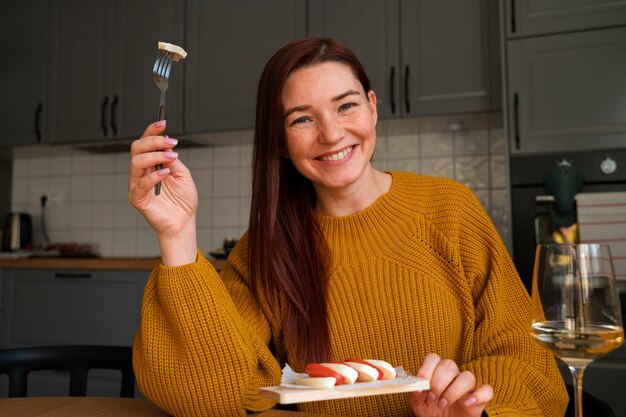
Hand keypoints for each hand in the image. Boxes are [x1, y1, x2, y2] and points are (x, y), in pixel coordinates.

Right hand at [129, 121, 198, 264]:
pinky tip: (165, 173)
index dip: (152, 131)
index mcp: (151, 164)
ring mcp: (137, 184)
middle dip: (153, 141)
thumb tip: (166, 145)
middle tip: (170, 142)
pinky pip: (140, 184)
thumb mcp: (182, 175)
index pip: (146, 143)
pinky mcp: (137, 198)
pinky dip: (153, 176)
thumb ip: (172, 160)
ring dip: (154, 156)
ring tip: (171, 157)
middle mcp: (142, 172)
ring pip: (136, 162)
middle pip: (137, 148)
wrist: (184, 221)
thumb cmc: (182, 200)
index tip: (163, 123)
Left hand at [408, 353, 492, 416]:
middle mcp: (453, 375)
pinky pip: (487, 390)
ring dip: (453, 391)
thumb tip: (408, 379)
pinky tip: (466, 403)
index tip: (422, 382)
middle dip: (438, 382)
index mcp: (436, 372)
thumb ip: (413, 391)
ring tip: (443, 404)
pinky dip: (478, 395)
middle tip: (433, 397)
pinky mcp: (479, 398)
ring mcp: (467, 386)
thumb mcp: (418, 403)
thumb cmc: (431, 410)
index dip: (427, 368)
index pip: (433, 358)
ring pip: (467, 376)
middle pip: (449, 365)